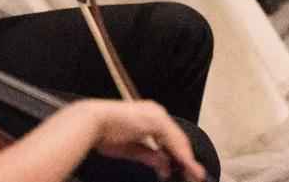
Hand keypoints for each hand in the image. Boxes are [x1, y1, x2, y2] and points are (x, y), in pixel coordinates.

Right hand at [76, 100, 205, 181]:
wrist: (93, 122)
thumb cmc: (106, 133)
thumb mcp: (132, 149)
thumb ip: (150, 156)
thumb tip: (165, 167)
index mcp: (150, 117)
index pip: (170, 139)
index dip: (179, 156)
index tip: (186, 171)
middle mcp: (156, 113)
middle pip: (177, 139)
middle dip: (186, 159)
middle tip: (195, 176)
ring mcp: (157, 115)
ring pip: (178, 140)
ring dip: (187, 159)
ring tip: (194, 175)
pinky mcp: (156, 120)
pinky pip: (173, 140)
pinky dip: (180, 155)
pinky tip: (186, 166)